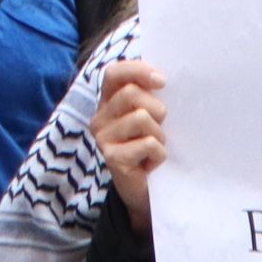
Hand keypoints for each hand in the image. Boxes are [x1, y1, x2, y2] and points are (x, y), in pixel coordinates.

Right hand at [94, 58, 168, 226]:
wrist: (145, 191)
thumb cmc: (150, 148)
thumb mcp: (149, 117)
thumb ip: (148, 95)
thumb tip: (161, 76)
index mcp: (108, 102)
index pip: (114, 73)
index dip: (138, 71)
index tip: (162, 81)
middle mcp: (99, 118)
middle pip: (132, 94)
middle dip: (156, 109)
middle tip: (160, 128)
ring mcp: (103, 138)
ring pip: (141, 117)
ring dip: (159, 134)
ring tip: (154, 148)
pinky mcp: (112, 158)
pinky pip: (147, 143)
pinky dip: (159, 153)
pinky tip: (151, 163)